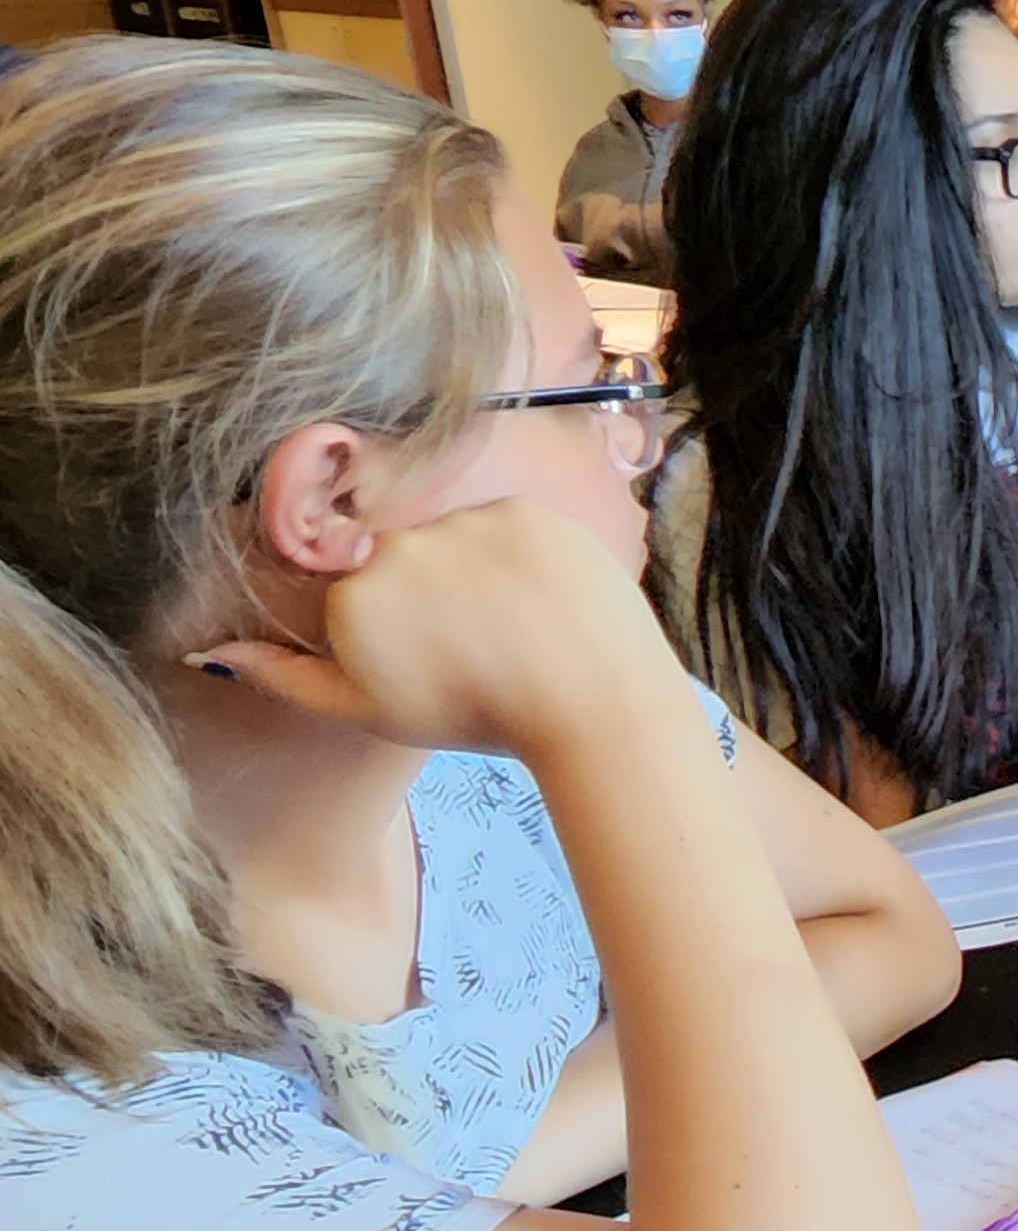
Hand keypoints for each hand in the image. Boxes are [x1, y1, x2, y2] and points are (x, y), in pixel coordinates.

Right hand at [195, 498, 686, 762]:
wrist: (592, 705)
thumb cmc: (477, 718)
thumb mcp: (368, 712)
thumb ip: (287, 677)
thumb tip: (212, 650)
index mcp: (353, 595)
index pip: (355, 590)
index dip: (397, 624)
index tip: (434, 654)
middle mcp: (396, 546)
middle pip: (403, 557)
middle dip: (436, 595)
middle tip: (483, 640)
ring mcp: (463, 523)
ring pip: (458, 538)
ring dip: (480, 571)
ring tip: (519, 623)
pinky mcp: (523, 511)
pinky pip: (509, 525)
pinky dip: (524, 558)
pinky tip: (544, 600)